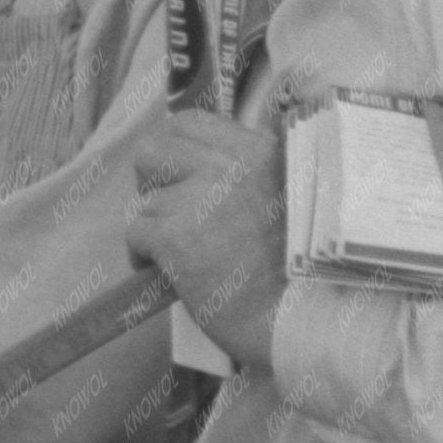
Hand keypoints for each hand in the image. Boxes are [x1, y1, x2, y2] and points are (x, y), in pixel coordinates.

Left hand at [127, 107, 287, 371]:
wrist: (306, 319)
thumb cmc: (304, 273)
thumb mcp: (294, 201)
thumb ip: (250, 177)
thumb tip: (197, 171)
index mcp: (260, 153)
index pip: (190, 123)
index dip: (174, 149)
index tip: (178, 177)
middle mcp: (230, 166)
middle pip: (153, 149)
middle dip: (152, 180)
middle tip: (170, 212)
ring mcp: (201, 198)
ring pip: (146, 201)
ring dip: (156, 229)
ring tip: (183, 257)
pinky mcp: (176, 235)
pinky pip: (136, 234)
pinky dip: (143, 257)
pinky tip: (167, 276)